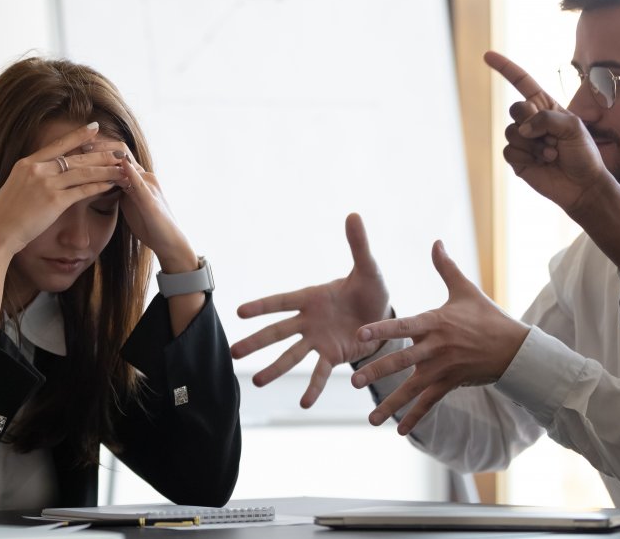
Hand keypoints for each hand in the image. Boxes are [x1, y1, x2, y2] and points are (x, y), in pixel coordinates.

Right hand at [0, 123, 127, 254]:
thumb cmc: (5, 215)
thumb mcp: (14, 186)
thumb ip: (29, 177)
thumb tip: (38, 173)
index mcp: (26, 164)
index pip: (58, 145)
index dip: (78, 135)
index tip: (95, 127)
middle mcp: (37, 169)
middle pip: (76, 157)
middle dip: (101, 154)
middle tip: (119, 149)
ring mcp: (46, 184)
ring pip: (83, 172)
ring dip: (105, 169)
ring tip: (122, 166)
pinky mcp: (55, 201)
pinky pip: (82, 191)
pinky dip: (98, 186)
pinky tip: (111, 184)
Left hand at [83, 141, 196, 271]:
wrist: (169, 242)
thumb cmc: (149, 224)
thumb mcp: (130, 203)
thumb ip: (121, 190)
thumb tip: (103, 183)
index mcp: (138, 178)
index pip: (119, 154)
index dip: (100, 148)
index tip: (80, 144)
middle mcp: (145, 177)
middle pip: (122, 153)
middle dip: (100, 146)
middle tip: (80, 143)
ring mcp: (149, 187)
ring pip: (129, 164)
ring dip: (109, 156)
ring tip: (91, 150)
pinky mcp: (151, 201)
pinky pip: (139, 184)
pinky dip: (129, 174)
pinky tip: (120, 166)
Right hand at [230, 213, 391, 407]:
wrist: (385, 316)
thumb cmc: (371, 289)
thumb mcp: (368, 268)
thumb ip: (358, 245)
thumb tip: (353, 215)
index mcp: (312, 298)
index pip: (282, 302)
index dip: (262, 307)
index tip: (239, 312)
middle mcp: (309, 321)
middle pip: (278, 333)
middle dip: (256, 343)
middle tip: (233, 354)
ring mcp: (318, 341)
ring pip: (292, 356)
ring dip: (275, 369)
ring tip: (257, 383)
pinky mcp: (333, 356)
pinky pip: (320, 373)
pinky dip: (313, 387)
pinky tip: (304, 404)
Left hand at [352, 240, 528, 434]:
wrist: (516, 348)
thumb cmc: (487, 317)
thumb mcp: (466, 290)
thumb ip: (445, 268)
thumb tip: (435, 241)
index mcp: (435, 323)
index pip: (404, 326)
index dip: (382, 329)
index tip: (360, 334)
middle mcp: (436, 348)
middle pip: (403, 361)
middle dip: (378, 371)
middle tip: (355, 381)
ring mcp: (444, 369)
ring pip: (413, 388)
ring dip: (391, 404)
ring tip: (371, 419)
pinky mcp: (451, 384)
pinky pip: (430, 403)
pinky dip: (415, 417)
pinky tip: (398, 429)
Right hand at [484, 51, 609, 214]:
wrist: (581, 185)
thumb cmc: (583, 153)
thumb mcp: (574, 127)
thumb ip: (546, 119)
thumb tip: (522, 129)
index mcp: (546, 106)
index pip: (522, 82)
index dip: (505, 68)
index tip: (487, 55)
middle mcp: (532, 121)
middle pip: (515, 108)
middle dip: (531, 120)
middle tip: (550, 135)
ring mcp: (523, 140)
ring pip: (511, 132)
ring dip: (534, 144)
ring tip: (551, 154)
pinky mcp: (516, 158)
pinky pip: (508, 150)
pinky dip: (526, 156)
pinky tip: (542, 162)